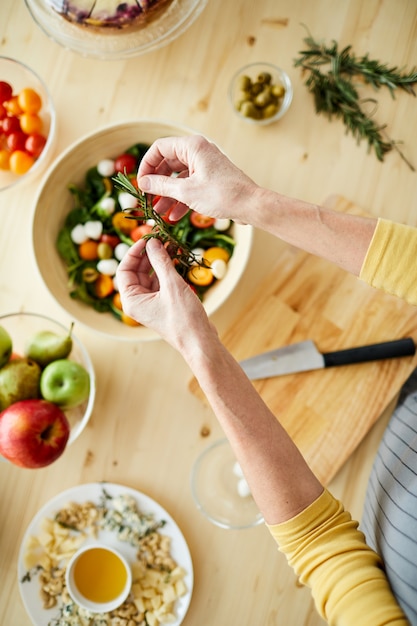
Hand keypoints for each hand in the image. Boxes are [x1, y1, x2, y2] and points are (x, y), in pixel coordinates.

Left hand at [116, 237, 211, 349]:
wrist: (200, 341)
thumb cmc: (184, 318)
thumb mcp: (171, 285)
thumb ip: (161, 261)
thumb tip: (153, 242)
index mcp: (131, 300)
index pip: (124, 269)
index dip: (134, 252)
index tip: (147, 238)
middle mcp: (138, 302)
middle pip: (137, 271)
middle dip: (149, 254)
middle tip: (162, 238)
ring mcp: (151, 303)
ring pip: (151, 275)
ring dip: (160, 260)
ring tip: (172, 245)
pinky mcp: (164, 304)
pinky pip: (161, 282)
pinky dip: (167, 270)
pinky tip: (177, 258)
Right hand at [137, 135, 256, 222]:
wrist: (250, 205)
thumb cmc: (222, 195)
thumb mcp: (186, 192)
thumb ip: (161, 186)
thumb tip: (143, 183)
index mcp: (192, 146)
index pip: (159, 148)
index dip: (147, 165)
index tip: (141, 183)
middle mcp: (198, 152)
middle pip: (168, 164)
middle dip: (157, 184)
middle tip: (147, 199)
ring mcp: (205, 166)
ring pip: (178, 178)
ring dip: (167, 195)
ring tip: (158, 213)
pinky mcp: (210, 179)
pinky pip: (189, 186)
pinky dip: (181, 199)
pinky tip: (174, 216)